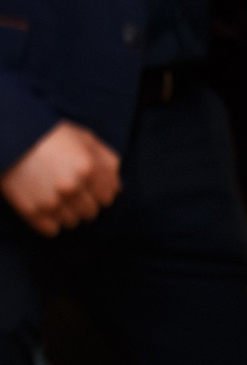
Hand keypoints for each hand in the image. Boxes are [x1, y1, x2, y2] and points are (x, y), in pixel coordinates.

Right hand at [3, 121, 120, 235]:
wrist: (7, 137)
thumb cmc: (48, 134)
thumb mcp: (83, 138)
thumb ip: (106, 161)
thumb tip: (117, 187)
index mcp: (88, 169)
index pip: (108, 198)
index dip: (98, 193)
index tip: (87, 188)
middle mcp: (73, 188)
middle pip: (91, 212)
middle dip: (83, 203)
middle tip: (68, 192)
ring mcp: (52, 202)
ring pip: (72, 222)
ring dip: (66, 213)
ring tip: (54, 198)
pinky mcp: (32, 212)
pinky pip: (52, 230)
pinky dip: (50, 222)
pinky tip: (44, 208)